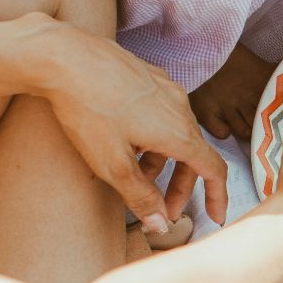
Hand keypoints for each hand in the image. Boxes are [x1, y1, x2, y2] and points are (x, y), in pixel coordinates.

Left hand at [18, 17, 229, 229]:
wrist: (64, 57)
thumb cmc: (88, 110)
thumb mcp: (113, 164)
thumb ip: (141, 197)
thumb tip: (162, 225)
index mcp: (178, 132)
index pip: (214, 170)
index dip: (218, 197)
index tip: (216, 217)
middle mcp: (180, 108)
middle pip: (194, 154)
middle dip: (181, 186)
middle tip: (163, 209)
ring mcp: (165, 89)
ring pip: (176, 133)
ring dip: (163, 162)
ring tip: (136, 176)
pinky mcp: (148, 77)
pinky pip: (162, 114)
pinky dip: (154, 137)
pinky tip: (127, 140)